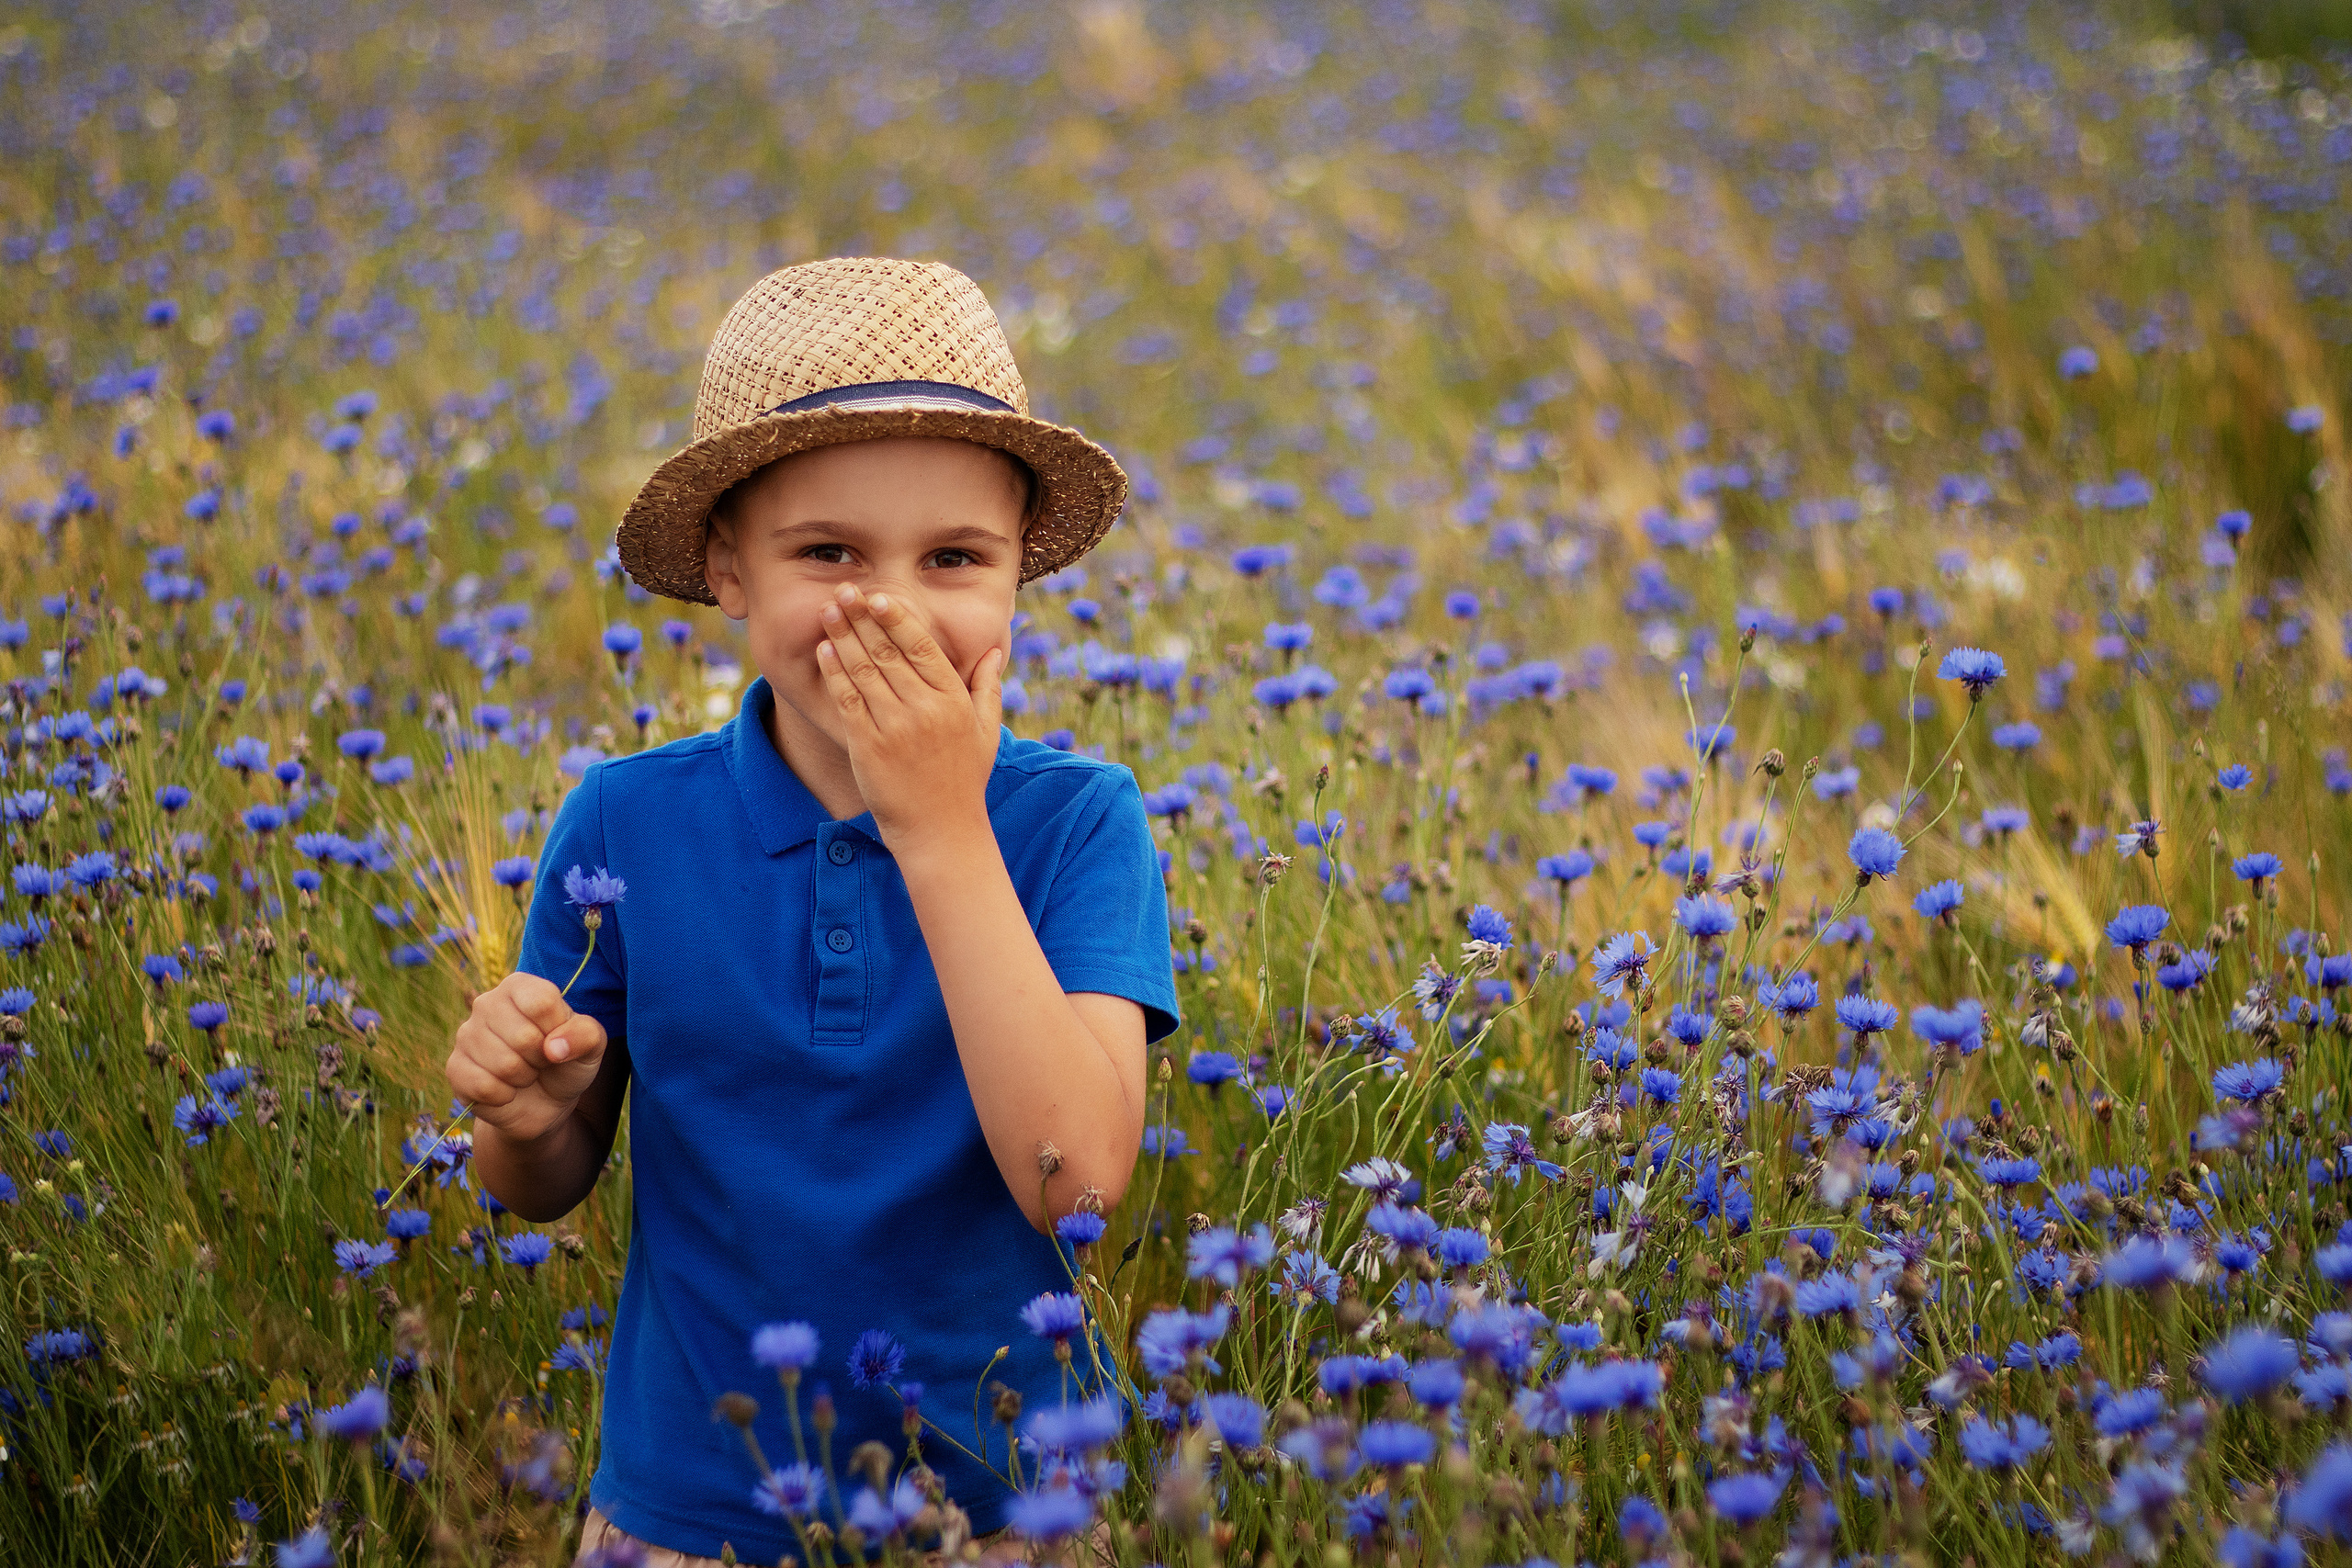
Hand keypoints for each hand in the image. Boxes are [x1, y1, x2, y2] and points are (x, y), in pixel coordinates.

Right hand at [445, 971, 607, 1142]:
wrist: (542, 1101)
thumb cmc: (566, 1062)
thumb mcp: (591, 1044)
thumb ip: (586, 1034)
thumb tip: (554, 1047)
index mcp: (520, 987)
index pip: (542, 1002)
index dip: (558, 1030)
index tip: (557, 1038)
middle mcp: (487, 1003)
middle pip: (523, 1036)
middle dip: (541, 1059)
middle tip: (540, 1060)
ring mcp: (466, 1035)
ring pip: (504, 1064)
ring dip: (523, 1078)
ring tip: (524, 1073)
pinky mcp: (455, 1067)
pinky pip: (483, 1086)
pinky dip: (504, 1096)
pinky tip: (505, 1090)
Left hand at [814, 581, 1002, 854]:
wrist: (939, 830)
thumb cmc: (964, 779)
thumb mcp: (987, 732)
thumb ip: (987, 687)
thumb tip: (994, 649)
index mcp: (953, 701)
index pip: (922, 647)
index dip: (897, 618)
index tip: (880, 595)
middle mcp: (923, 710)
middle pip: (887, 652)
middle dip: (863, 617)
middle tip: (845, 590)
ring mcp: (894, 727)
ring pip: (863, 671)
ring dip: (843, 636)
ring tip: (829, 610)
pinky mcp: (868, 746)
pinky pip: (847, 699)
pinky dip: (834, 672)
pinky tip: (824, 650)